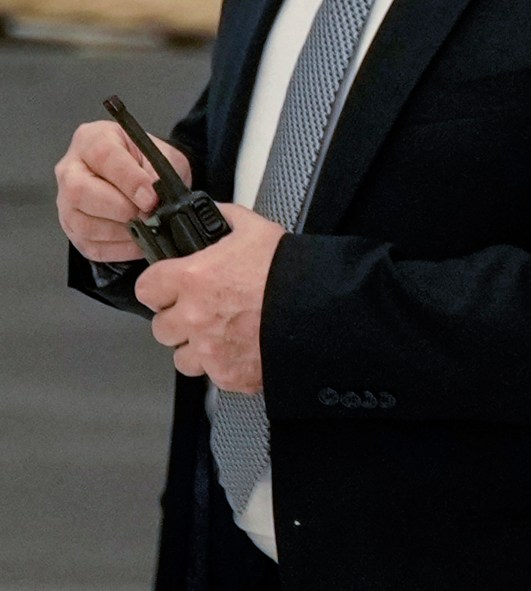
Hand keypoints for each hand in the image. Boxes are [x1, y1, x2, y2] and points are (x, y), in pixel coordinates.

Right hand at [57, 119, 192, 262]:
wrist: (146, 178)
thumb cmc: (148, 163)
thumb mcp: (161, 154)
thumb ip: (157, 171)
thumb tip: (153, 196)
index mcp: (93, 140)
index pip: (103, 157)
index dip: (129, 180)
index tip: (150, 198)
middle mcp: (71, 169)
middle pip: (80, 192)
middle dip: (120, 209)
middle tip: (147, 214)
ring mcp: (66, 201)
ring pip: (83, 224)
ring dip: (121, 232)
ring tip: (146, 228)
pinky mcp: (72, 228)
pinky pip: (90, 245)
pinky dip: (119, 249)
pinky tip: (138, 241)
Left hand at [136, 204, 281, 392]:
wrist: (323, 308)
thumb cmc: (291, 271)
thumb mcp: (255, 229)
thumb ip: (224, 219)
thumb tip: (211, 214)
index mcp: (192, 279)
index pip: (146, 289)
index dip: (160, 288)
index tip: (171, 289)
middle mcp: (194, 317)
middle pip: (162, 327)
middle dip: (180, 320)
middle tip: (205, 313)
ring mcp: (210, 350)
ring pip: (182, 358)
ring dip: (197, 349)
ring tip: (222, 337)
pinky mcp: (229, 374)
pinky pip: (214, 376)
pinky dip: (225, 367)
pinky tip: (243, 351)